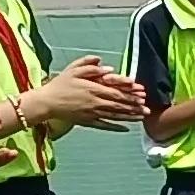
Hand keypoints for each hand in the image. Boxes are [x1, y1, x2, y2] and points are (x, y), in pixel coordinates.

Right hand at [28, 57, 148, 133]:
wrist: (46, 102)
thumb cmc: (59, 85)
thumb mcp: (73, 70)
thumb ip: (89, 65)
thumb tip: (107, 66)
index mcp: (93, 89)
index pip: (116, 93)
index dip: (130, 95)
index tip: (142, 96)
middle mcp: (95, 103)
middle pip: (119, 105)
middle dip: (134, 108)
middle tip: (148, 109)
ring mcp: (92, 114)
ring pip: (115, 116)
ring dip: (129, 117)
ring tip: (142, 118)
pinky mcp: (87, 122)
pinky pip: (104, 125)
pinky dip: (116, 127)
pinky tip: (126, 129)